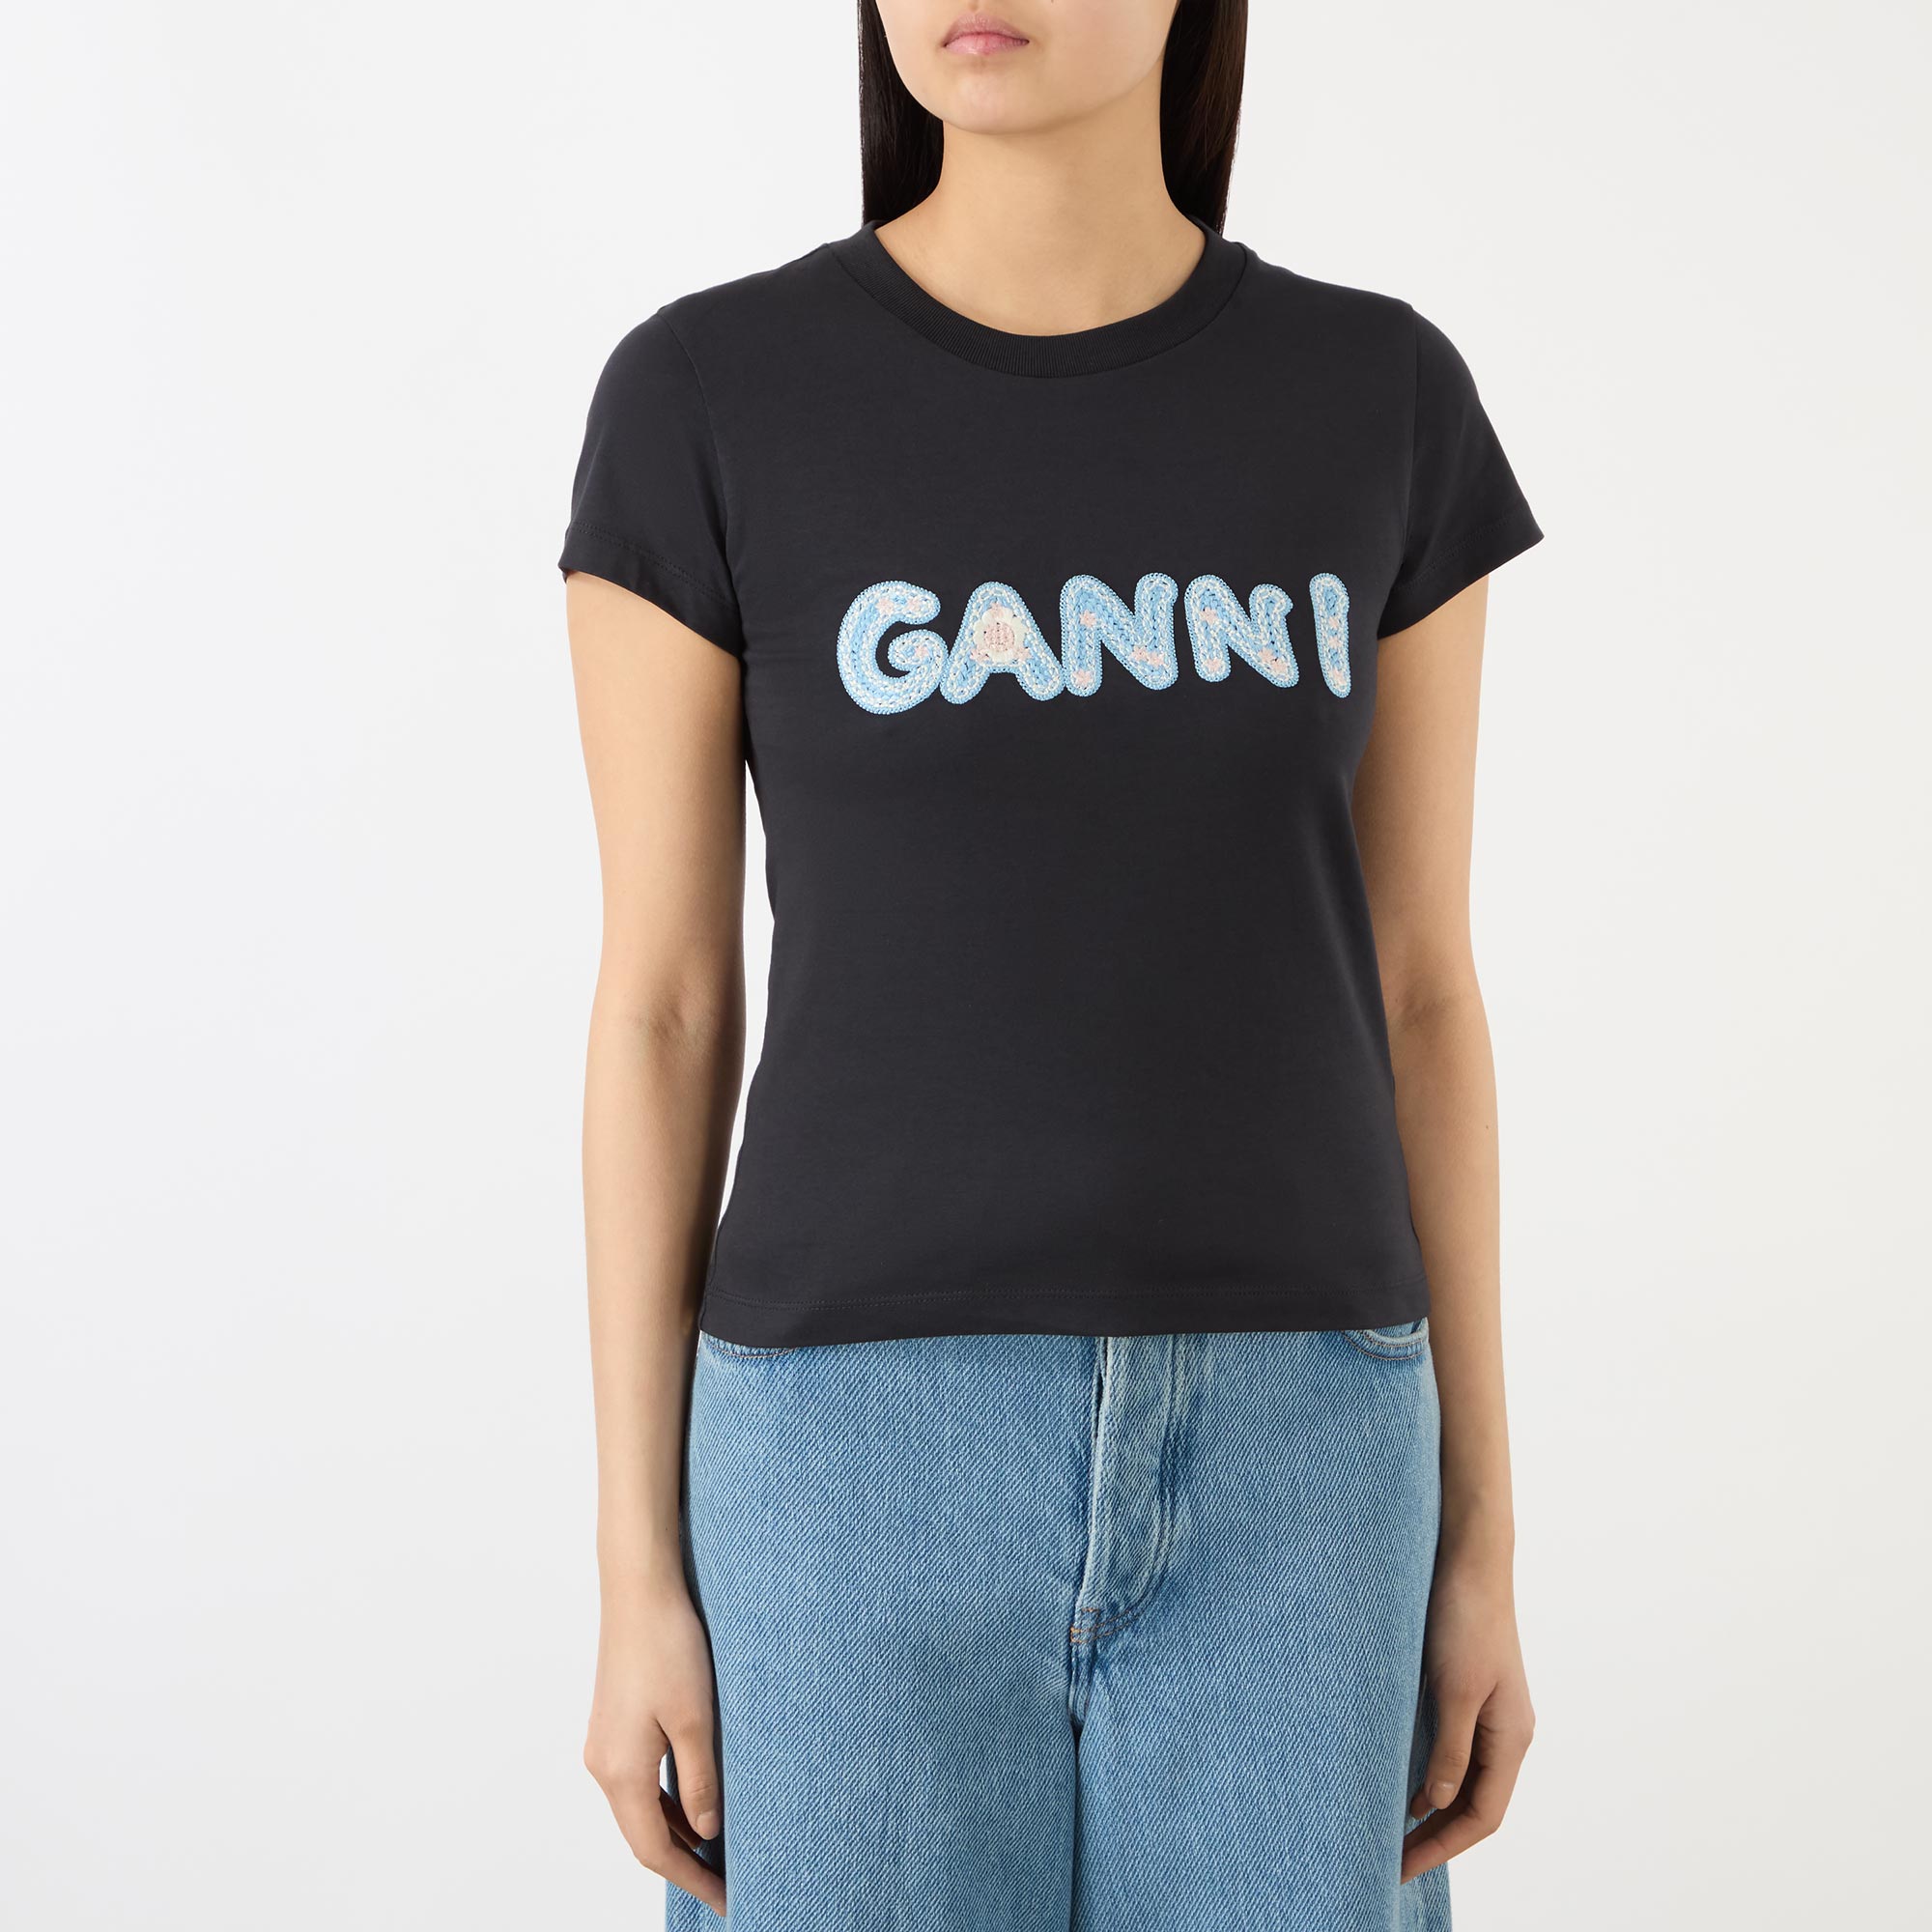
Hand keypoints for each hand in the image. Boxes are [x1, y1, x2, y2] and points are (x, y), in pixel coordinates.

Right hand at [583, 1579, 725, 1915]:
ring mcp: (603, 1744)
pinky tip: (693, 1797)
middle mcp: (603, 1765)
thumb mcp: (695, 1718)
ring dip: (674, 1829)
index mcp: (621, 1771)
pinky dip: (663, 1799)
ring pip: (639, 1806)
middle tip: (725, 1878)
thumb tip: (706, 1831)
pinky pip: (636, 1780)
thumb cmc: (667, 1645)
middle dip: (682, 1860)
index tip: (725, 1896)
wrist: (637, 1590)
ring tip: (716, 1846)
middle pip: (642, 1833)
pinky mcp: (611, 1724)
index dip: (690, 1877)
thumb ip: (700, 1780)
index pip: (654, 1849)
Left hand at [1401, 1543, 1534, 1883]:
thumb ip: (1449, 1748)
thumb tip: (1435, 1803)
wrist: (1468, 1555)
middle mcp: (1506, 1730)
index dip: (1443, 1846)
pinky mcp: (1467, 1690)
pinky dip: (1430, 1772)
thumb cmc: (1465, 1615)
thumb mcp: (1454, 1688)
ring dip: (1433, 1808)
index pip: (1483, 1815)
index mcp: (1512, 1736)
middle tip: (1392, 1861)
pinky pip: (1453, 1748)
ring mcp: (1489, 1710)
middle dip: (1437, 1836)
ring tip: (1393, 1833)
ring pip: (1464, 1777)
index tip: (1402, 1866)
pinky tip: (1400, 1780)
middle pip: (1475, 1802)